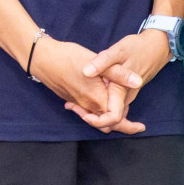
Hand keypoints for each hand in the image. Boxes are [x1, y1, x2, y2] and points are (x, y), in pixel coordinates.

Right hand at [30, 37, 144, 134]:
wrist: (42, 58)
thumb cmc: (69, 58)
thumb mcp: (100, 62)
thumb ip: (119, 74)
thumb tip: (138, 81)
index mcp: (96, 99)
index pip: (115, 121)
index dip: (129, 126)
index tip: (141, 127)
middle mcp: (86, 105)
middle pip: (106, 124)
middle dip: (121, 125)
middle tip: (136, 125)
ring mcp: (77, 103)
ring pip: (97, 117)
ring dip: (109, 117)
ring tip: (124, 110)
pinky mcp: (71, 99)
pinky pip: (88, 111)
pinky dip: (98, 110)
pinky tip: (104, 98)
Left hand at [67, 29, 172, 132]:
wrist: (158, 45)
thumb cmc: (139, 48)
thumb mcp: (119, 51)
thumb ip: (102, 61)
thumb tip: (85, 72)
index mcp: (122, 91)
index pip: (113, 118)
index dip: (97, 121)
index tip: (82, 113)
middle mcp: (126, 97)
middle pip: (110, 120)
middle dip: (90, 117)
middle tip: (72, 107)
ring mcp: (128, 94)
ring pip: (112, 112)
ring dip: (94, 112)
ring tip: (74, 103)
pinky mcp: (127, 90)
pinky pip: (114, 104)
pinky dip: (100, 104)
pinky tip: (87, 94)